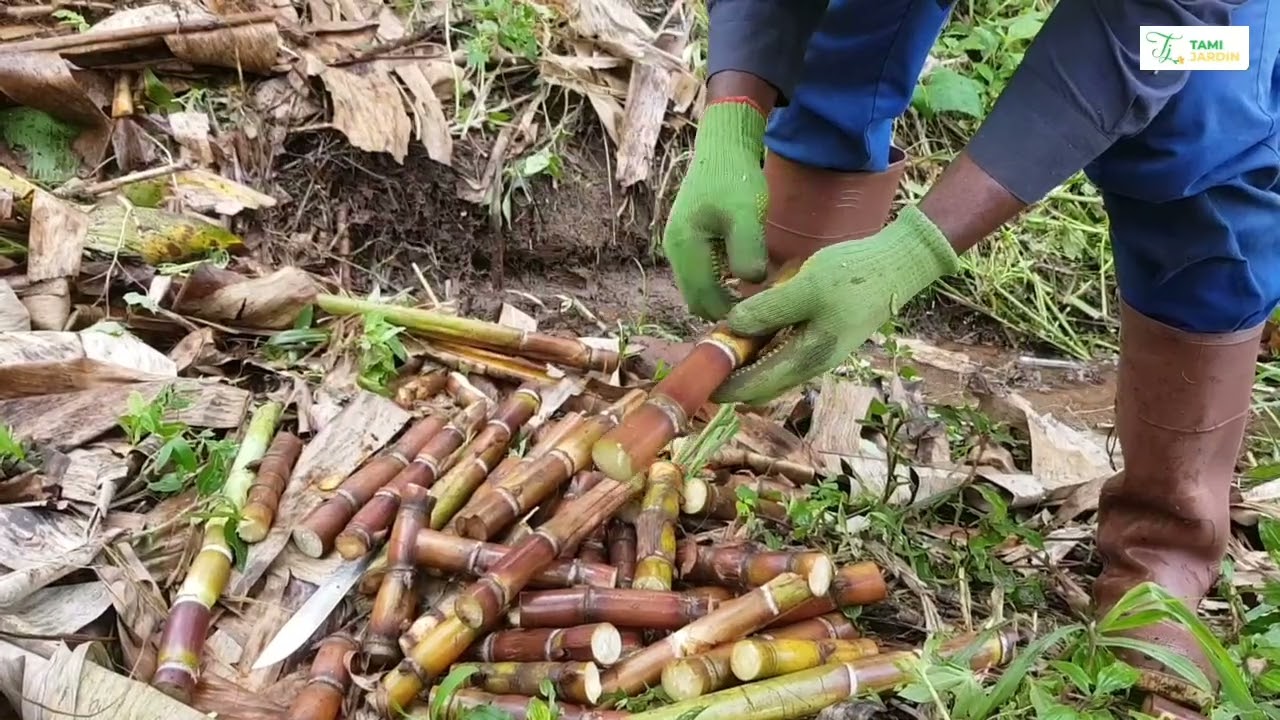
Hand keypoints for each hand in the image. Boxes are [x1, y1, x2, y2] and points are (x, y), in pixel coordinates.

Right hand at [662, 100, 769, 320]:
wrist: (722, 146)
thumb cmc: (734, 178)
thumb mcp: (747, 213)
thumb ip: (747, 250)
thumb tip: (751, 285)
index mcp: (685, 247)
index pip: (703, 300)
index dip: (731, 313)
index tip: (760, 312)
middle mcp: (674, 251)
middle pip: (697, 300)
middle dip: (725, 308)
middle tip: (759, 306)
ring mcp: (678, 247)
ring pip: (698, 289)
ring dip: (723, 296)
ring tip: (755, 290)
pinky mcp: (687, 242)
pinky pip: (701, 275)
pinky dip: (720, 282)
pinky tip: (744, 273)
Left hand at [712, 205, 960, 404]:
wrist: (897, 265)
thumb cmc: (853, 275)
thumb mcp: (804, 288)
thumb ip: (767, 310)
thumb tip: (732, 327)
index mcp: (809, 357)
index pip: (757, 385)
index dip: (726, 388)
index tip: (699, 385)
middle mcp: (814, 363)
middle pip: (764, 384)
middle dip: (734, 380)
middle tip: (705, 367)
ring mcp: (821, 351)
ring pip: (775, 369)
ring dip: (748, 365)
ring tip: (721, 350)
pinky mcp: (824, 337)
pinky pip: (785, 352)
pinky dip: (764, 349)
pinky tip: (750, 333)